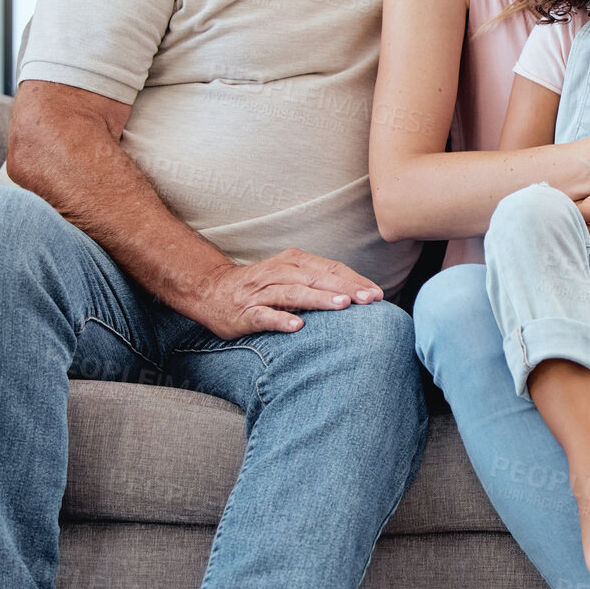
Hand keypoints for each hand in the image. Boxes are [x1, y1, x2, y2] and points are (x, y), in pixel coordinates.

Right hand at [188, 248, 382, 339]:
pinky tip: (298, 327)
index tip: (378, 294)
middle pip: (318, 279)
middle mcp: (280, 272)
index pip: (331, 269)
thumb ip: (320, 281)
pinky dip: (281, 320)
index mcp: (294, 261)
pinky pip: (265, 315)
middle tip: (370, 299)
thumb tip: (360, 294)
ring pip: (294, 293)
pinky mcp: (245, 313)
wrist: (212, 291)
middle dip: (346, 289)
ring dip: (319, 299)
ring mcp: (261, 292)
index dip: (355, 281)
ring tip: (342, 306)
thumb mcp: (292, 275)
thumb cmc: (263, 286)